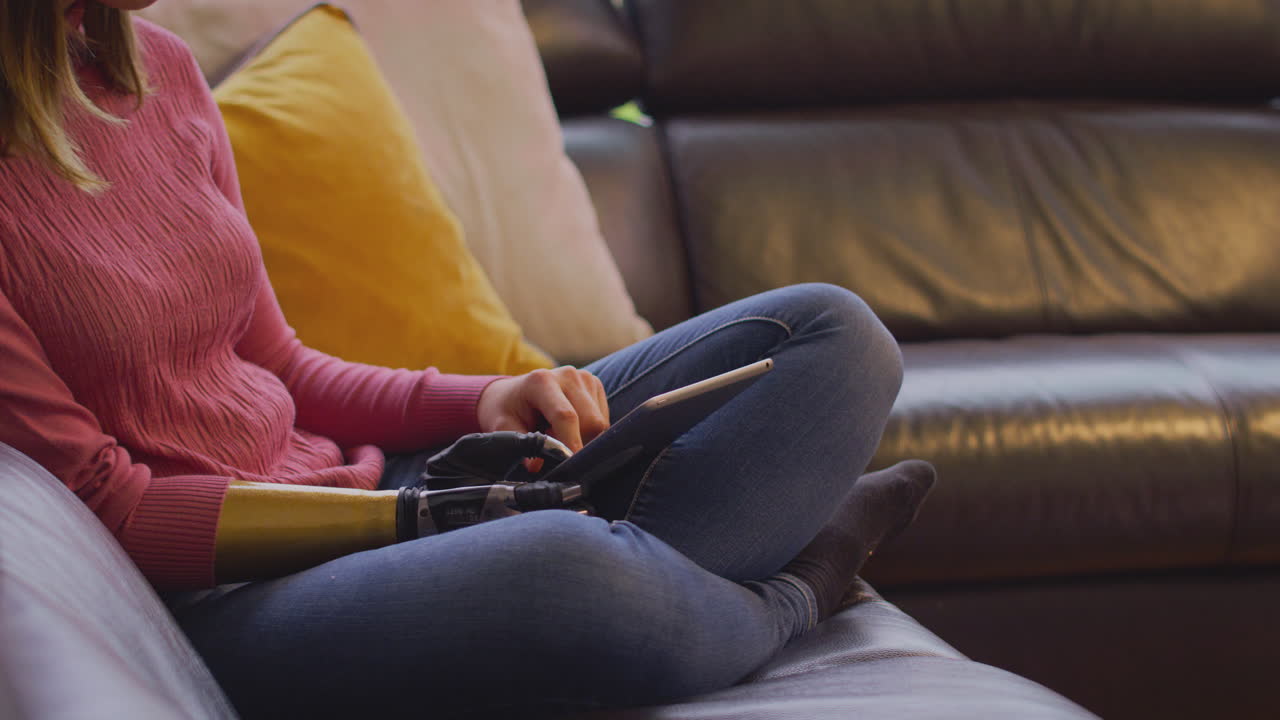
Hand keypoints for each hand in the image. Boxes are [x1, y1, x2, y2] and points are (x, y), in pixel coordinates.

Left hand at [477, 367, 610, 459]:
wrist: (514, 393)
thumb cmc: (508, 411)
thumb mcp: (504, 427)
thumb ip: (521, 444)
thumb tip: (536, 466)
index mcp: (541, 381)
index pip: (565, 416)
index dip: (571, 443)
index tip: (570, 463)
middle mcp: (567, 375)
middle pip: (590, 421)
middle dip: (578, 443)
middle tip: (556, 449)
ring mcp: (584, 378)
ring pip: (600, 423)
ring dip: (584, 438)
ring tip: (559, 434)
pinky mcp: (594, 384)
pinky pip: (603, 418)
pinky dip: (590, 431)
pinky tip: (571, 428)